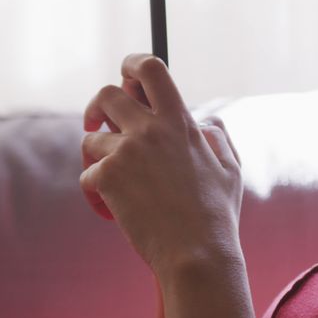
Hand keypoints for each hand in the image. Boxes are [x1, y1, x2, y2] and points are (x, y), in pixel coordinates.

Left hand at [79, 54, 243, 273]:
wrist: (197, 254)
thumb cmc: (217, 215)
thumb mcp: (230, 168)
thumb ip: (215, 136)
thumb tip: (202, 122)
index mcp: (180, 122)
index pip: (151, 68)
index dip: (132, 64)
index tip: (125, 75)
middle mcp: (150, 130)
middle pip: (107, 93)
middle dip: (98, 106)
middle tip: (97, 123)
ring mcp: (126, 152)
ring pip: (90, 138)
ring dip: (96, 156)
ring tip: (112, 179)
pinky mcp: (107, 177)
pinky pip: (87, 174)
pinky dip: (96, 189)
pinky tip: (112, 205)